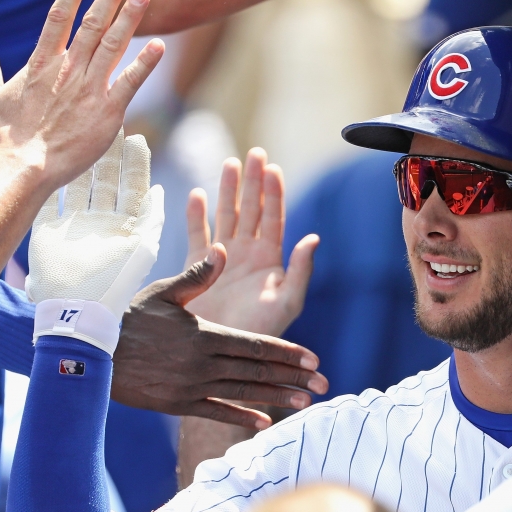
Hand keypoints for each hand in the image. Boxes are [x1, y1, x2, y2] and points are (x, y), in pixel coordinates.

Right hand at [0, 0, 163, 188]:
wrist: (25, 166)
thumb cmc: (7, 138)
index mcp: (42, 64)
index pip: (58, 19)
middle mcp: (68, 70)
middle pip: (92, 25)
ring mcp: (89, 88)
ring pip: (113, 45)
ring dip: (129, 19)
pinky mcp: (108, 110)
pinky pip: (131, 82)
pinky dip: (145, 64)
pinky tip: (159, 47)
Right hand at [26, 129, 162, 317]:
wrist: (78, 312)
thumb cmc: (116, 285)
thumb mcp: (144, 251)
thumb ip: (153, 221)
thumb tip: (161, 191)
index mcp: (126, 228)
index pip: (133, 188)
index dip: (134, 163)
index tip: (136, 138)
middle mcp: (102, 224)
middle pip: (107, 182)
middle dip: (109, 155)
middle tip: (109, 125)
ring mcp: (75, 227)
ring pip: (80, 186)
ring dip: (82, 163)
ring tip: (82, 134)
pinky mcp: (48, 233)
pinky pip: (49, 202)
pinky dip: (51, 183)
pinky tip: (52, 160)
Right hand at [111, 246, 329, 428]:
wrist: (90, 352)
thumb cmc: (128, 316)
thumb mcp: (164, 291)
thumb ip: (199, 275)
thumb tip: (224, 249)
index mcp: (205, 334)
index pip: (257, 345)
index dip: (288, 353)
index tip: (313, 359)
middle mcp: (203, 363)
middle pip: (257, 371)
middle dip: (293, 378)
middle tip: (323, 385)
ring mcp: (191, 386)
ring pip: (243, 393)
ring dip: (276, 398)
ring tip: (305, 402)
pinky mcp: (177, 404)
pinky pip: (216, 411)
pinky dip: (241, 416)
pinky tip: (265, 421)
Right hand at [183, 148, 319, 335]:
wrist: (226, 358)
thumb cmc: (263, 334)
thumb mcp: (288, 302)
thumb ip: (301, 270)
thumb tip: (314, 237)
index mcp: (270, 260)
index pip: (274, 219)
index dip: (274, 193)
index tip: (273, 168)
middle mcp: (247, 256)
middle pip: (251, 211)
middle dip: (253, 182)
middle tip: (255, 153)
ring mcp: (223, 261)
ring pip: (226, 217)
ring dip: (228, 191)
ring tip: (229, 163)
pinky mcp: (199, 270)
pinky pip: (197, 237)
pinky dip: (197, 216)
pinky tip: (198, 195)